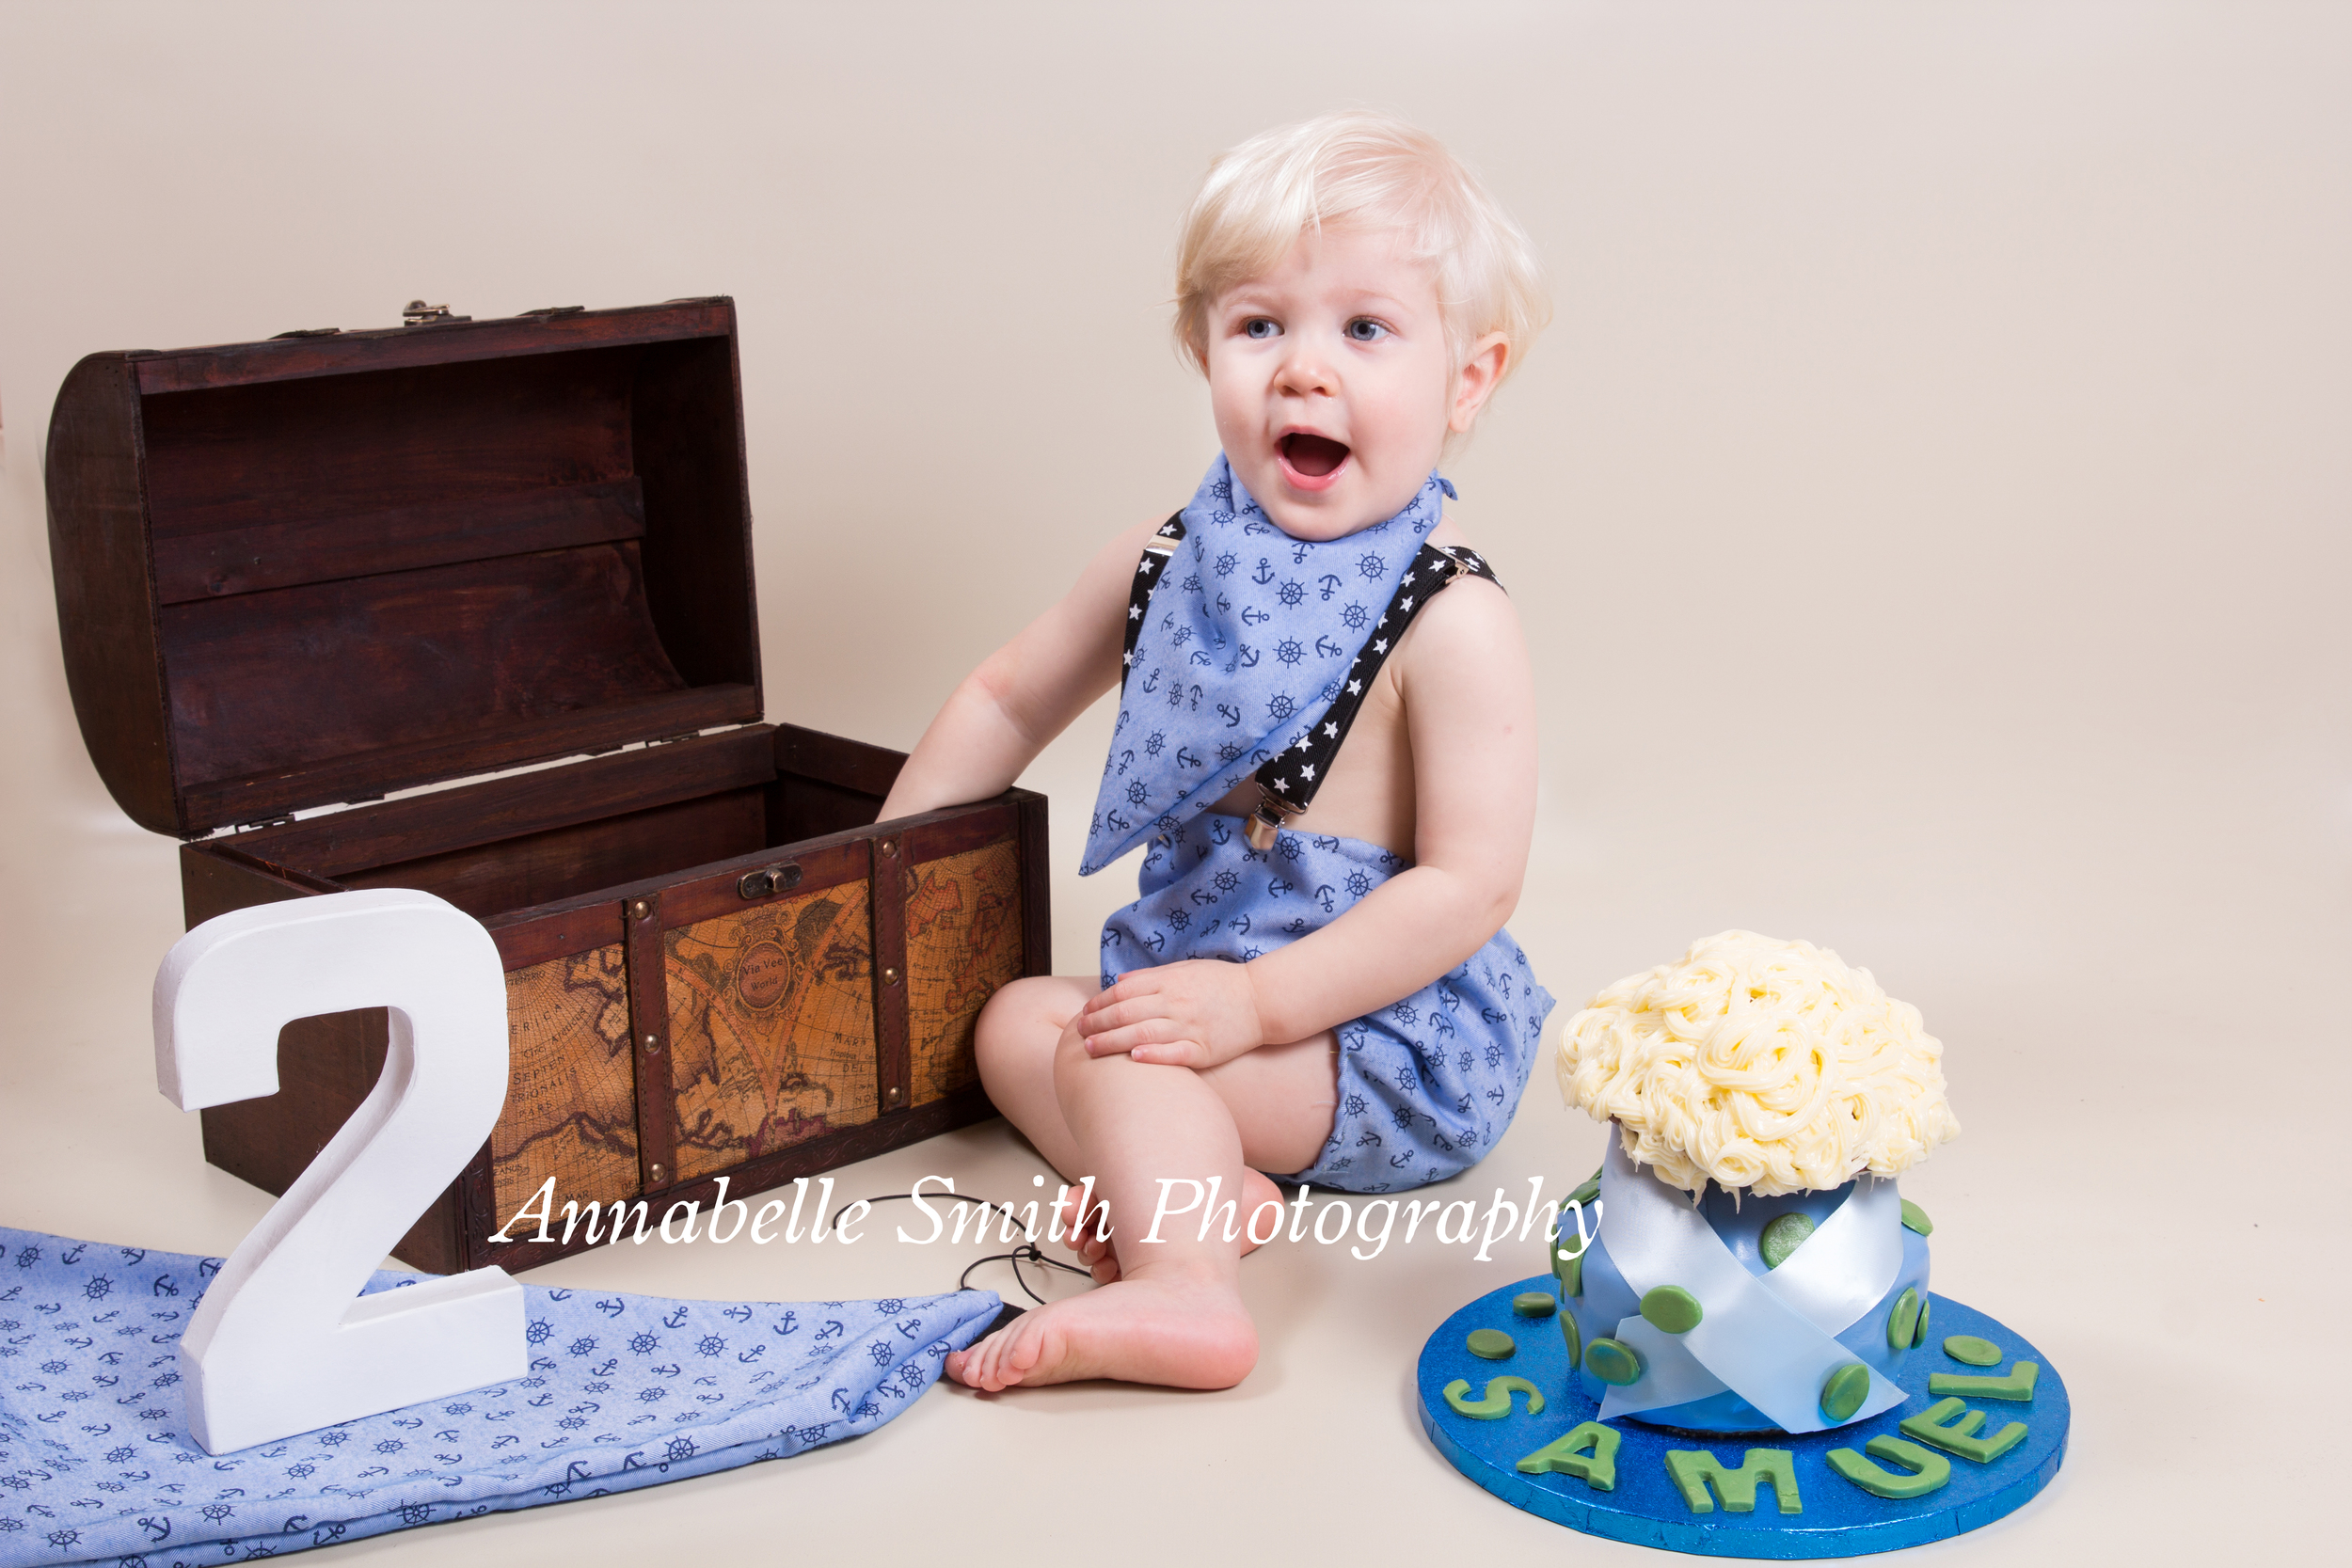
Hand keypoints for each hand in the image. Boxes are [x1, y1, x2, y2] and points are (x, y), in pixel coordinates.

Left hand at [1076, 960, 1267, 1068]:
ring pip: (1144, 1033)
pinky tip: (1134, 1058)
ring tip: (1092, 1049)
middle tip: (1079, 1033)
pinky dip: (1153, 1055)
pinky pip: (1175, 1053)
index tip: (1085, 1013)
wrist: (1262, 1000)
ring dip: (1114, 1041)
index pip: (1124, 992)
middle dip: (1099, 1023)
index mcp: (1170, 982)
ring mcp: (1191, 1027)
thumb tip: (1119, 982)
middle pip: (1127, 1013)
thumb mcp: (1185, 969)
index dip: (1100, 1002)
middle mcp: (1177, 1003)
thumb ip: (1151, 977)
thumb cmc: (1222, 984)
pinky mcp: (1205, 1050)